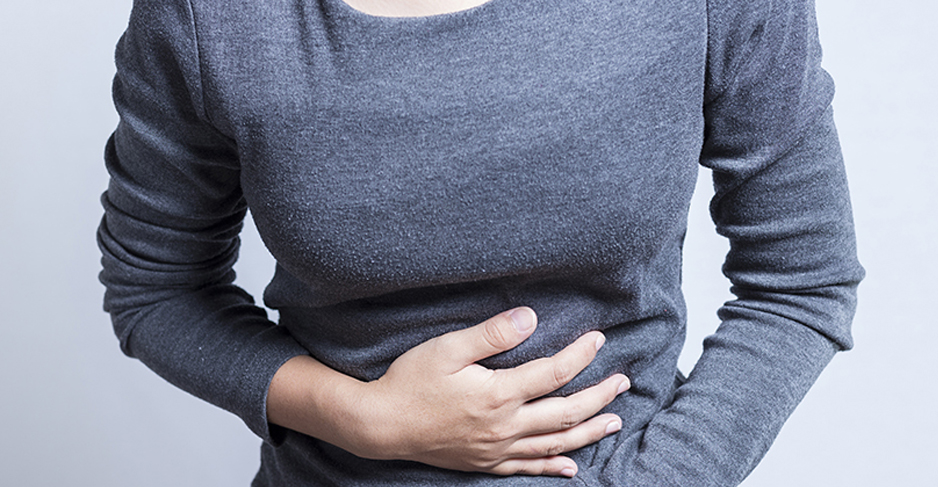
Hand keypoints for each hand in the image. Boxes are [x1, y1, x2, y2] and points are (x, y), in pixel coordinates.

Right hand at [342, 307, 629, 476]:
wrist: (380, 425)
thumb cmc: (410, 381)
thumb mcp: (447, 348)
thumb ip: (491, 333)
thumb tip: (530, 318)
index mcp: (498, 394)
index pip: (554, 374)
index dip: (580, 355)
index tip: (599, 339)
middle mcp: (504, 427)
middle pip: (565, 413)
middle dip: (599, 396)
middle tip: (623, 382)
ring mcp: (496, 449)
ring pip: (554, 444)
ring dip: (588, 432)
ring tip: (614, 421)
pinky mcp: (485, 463)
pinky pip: (527, 469)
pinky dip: (553, 467)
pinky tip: (571, 466)